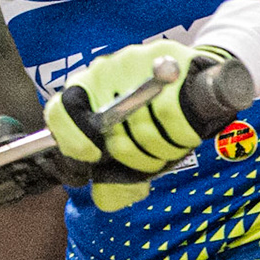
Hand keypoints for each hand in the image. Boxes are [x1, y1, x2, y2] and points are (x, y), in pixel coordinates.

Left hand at [44, 39, 234, 211]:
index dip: (73, 142)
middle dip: (136, 158)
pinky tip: (184, 132)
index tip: (93, 157)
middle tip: (151, 155)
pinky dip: (180, 135)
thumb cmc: (157, 123)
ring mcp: (137, 61)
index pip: (60, 112)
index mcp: (85, 91)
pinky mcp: (171, 58)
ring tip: (169, 142)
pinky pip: (172, 113)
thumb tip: (105, 201)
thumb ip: (115, 179)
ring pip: (143, 126)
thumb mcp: (132, 152)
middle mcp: (105, 71)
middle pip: (111, 132)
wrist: (199, 84)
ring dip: (161, 149)